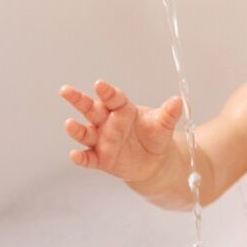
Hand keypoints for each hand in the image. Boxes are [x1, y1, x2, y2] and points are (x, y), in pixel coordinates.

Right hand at [60, 80, 182, 182]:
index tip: (100, 85)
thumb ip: (169, 113)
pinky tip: (74, 155)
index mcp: (122, 108)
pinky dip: (80, 157)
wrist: (154, 161)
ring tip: (69, 124)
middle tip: (66, 90)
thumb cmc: (154, 136)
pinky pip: (88, 158)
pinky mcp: (100, 159)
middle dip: (78, 100)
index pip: (113, 98)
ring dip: (76, 129)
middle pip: (90, 109)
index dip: (107, 92)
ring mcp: (102, 140)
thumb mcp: (163, 124)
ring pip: (85, 133)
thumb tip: (180, 100)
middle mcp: (107, 122)